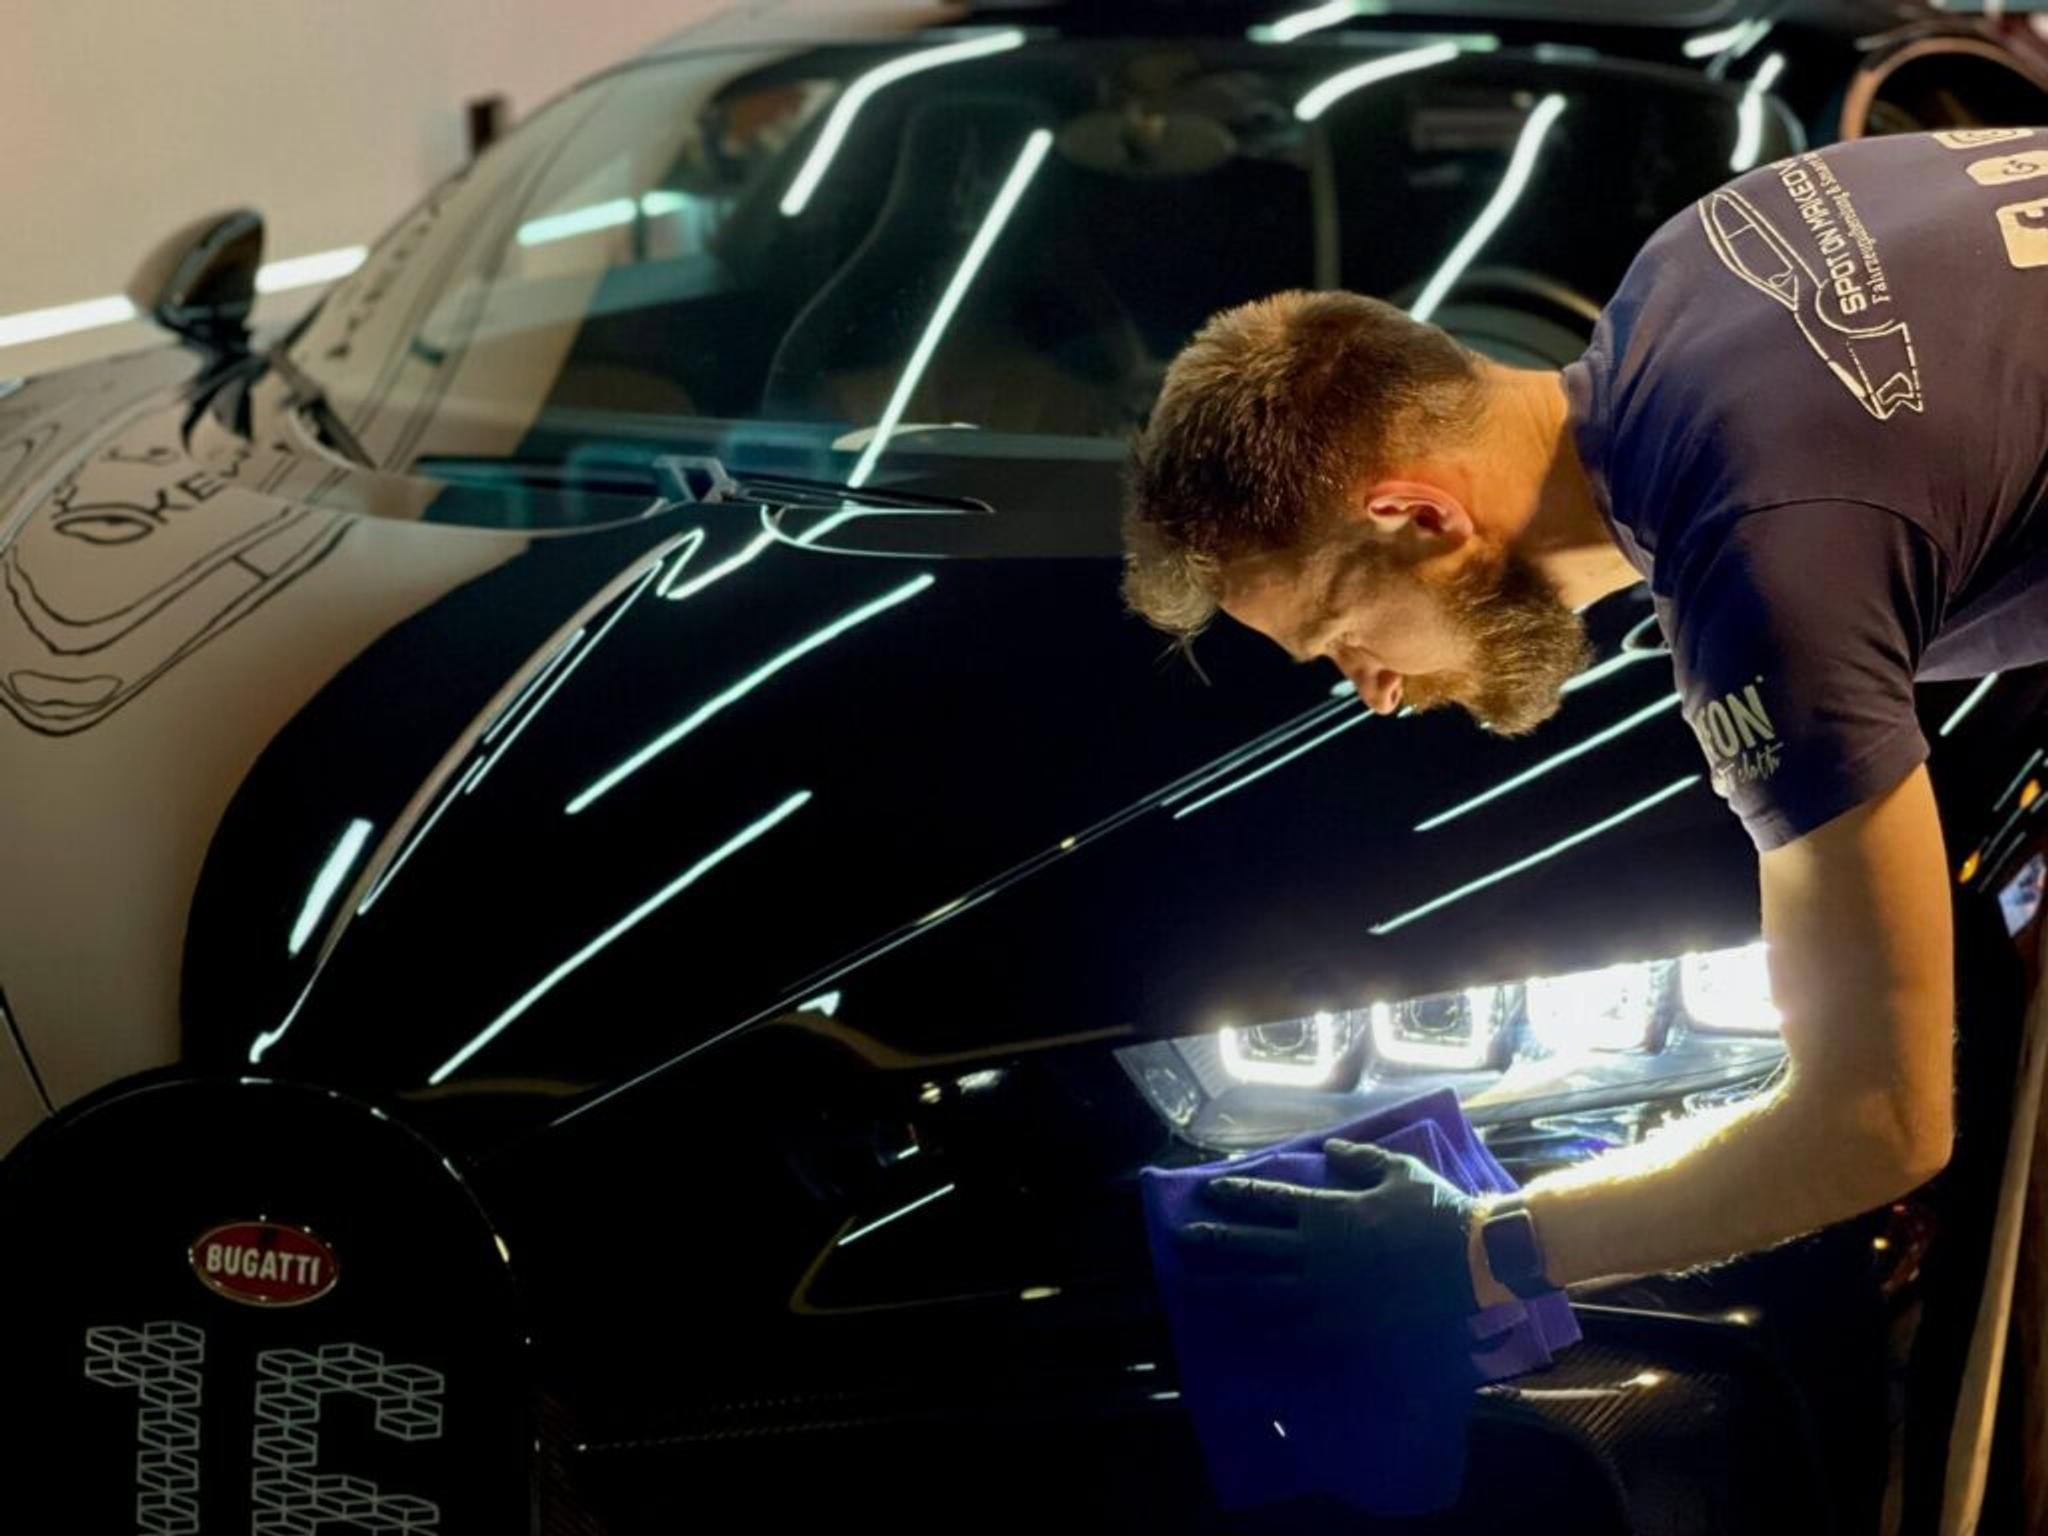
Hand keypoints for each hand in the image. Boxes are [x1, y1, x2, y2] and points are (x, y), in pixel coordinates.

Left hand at [1177, 1139, 1481, 1324]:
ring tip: (1197, 1285)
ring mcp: (1325, 1293)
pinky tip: (1248, 1327)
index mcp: (1326, 1212)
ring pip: (1261, 1290)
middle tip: (1182, 1238)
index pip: (1266, 1201)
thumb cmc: (1433, 1209)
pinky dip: (1267, 1326)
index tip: (1208, 1191)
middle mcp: (1315, 1253)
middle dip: (1213, 1240)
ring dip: (1225, 1286)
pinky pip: (1295, 1328)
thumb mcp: (1397, 1169)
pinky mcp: (1342, 1325)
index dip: (1235, 1194)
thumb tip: (1328, 1148)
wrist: (1469, 1262)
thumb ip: (1358, 1158)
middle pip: (1249, 1246)